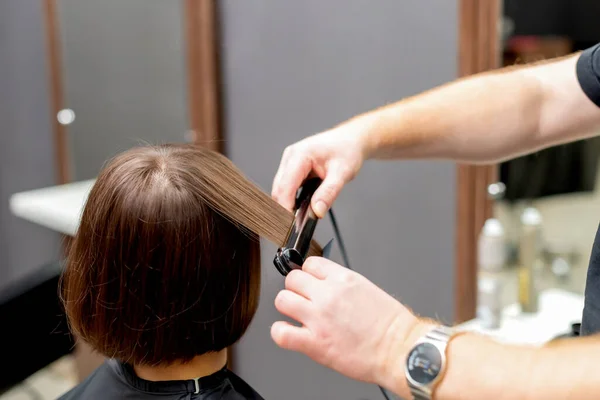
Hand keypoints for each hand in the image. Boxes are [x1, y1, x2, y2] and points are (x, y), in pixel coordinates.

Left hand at [270, 257, 432, 393]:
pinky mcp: (315, 342)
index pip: (310, 264)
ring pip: (282, 300)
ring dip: (287, 308)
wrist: (400, 350)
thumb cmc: (391, 325)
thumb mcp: (367, 289)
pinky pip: (281, 333)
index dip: (308, 274)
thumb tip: (326, 284)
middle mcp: (328, 294)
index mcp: (343, 279)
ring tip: (296, 316)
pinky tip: (288, 333)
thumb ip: (342, 284)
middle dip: (296, 289)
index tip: (310, 283)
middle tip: (303, 300)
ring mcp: (319, 318)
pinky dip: (280, 332)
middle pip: (292, 279)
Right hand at [271, 121, 368, 217]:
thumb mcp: (342, 173)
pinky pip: (287, 187)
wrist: (350, 140)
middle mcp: (290, 157)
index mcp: (300, 155)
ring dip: (288, 203)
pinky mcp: (292, 168)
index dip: (285, 207)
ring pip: (280, 189)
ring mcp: (289, 162)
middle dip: (285, 208)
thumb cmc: (347, 150)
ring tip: (300, 217)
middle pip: (279, 189)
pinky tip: (302, 206)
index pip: (285, 186)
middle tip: (297, 225)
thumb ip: (329, 193)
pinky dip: (292, 198)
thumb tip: (316, 211)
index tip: (292, 224)